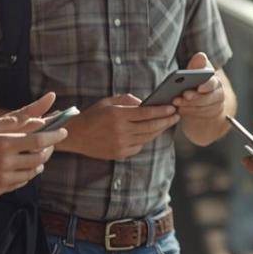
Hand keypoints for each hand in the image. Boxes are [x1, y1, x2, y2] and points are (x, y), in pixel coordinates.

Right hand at [0, 92, 66, 197]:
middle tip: (49, 143)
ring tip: (36, 156)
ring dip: (38, 163)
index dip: (54, 136)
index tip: (63, 131)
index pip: (39, 141)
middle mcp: (5, 163)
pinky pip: (20, 184)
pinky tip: (23, 168)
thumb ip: (10, 122)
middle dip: (49, 149)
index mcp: (3, 144)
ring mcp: (1, 180)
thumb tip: (35, 118)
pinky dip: (26, 175)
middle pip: (39, 158)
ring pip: (32, 173)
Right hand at [59, 94, 179, 159]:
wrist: (76, 136)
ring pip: (147, 137)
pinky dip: (145, 139)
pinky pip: (139, 146)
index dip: (162, 111)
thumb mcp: (108, 102)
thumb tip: (146, 103)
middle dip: (166, 121)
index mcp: (118, 115)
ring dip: (159, 130)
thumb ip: (128, 100)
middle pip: (151, 126)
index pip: (146, 113)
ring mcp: (121, 144)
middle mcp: (121, 130)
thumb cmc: (93, 115)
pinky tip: (150, 133)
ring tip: (167, 124)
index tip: (172, 108)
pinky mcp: (120, 154)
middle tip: (176, 116)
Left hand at [172, 52, 225, 122]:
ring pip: (203, 106)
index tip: (199, 88)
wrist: (202, 98)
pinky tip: (180, 109)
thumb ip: (196, 66)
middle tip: (180, 97)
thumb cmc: (194, 82)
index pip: (212, 82)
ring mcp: (217, 103)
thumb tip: (201, 56)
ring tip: (176, 103)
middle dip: (194, 97)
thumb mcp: (193, 73)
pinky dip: (189, 112)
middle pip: (207, 96)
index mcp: (213, 77)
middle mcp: (218, 90)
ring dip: (188, 105)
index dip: (206, 85)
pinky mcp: (213, 113)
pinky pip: (201, 114)